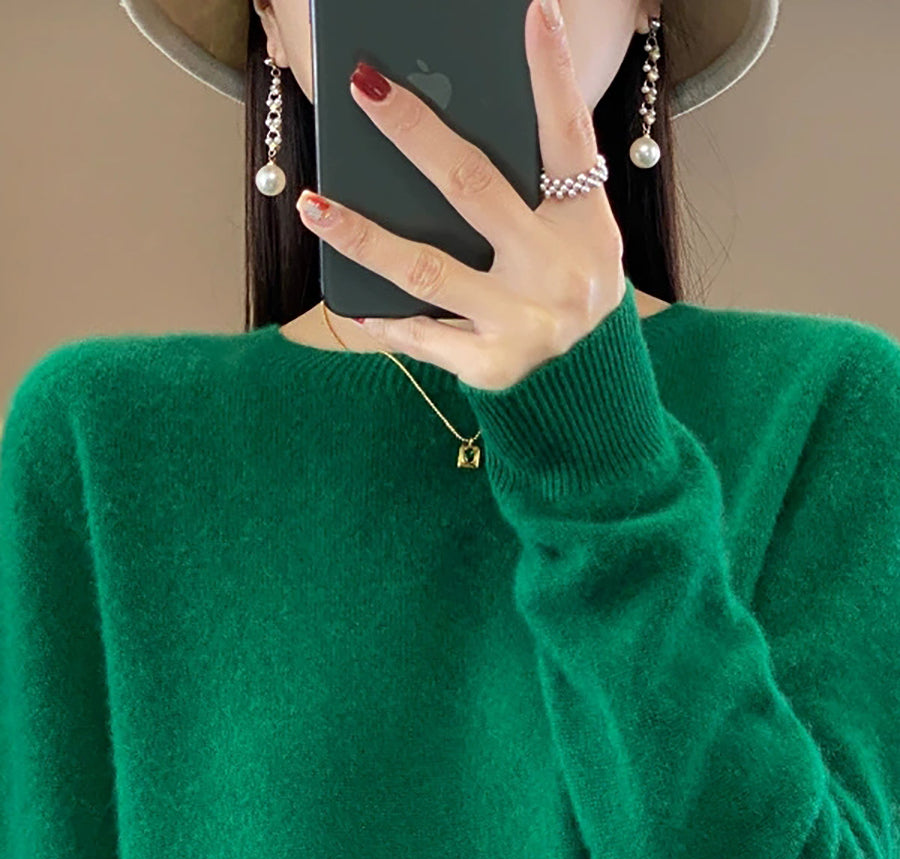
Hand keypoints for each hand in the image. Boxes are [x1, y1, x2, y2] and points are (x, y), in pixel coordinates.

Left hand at [297, 0, 625, 391]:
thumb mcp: (572, 241)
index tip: (533, 9)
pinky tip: (351, 300)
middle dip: (414, 132)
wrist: (587, 392)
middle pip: (474, 188)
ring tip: (313, 205)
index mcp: (585, 226)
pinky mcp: (491, 366)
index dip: (553, 73)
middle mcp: (559, 271)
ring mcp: (525, 322)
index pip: (568, 137)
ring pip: (427, 270)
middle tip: (362, 89)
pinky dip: (385, 319)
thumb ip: (529, 196)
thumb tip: (438, 143)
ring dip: (363, 237)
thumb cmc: (565, 295)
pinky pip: (422, 337)